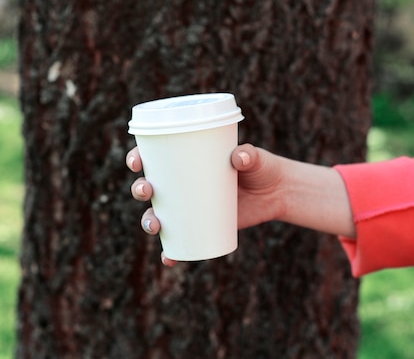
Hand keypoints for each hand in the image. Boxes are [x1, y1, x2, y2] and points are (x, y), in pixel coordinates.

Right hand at [126, 143, 287, 265]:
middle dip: (140, 189)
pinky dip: (171, 252)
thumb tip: (239, 158)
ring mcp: (189, 207)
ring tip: (155, 225)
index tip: (137, 162)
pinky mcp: (200, 227)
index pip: (153, 156)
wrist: (276, 192)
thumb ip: (249, 155)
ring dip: (148, 221)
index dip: (137, 158)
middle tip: (147, 190)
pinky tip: (169, 258)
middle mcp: (181, 184)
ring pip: (157, 215)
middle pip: (149, 187)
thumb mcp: (255, 157)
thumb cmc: (261, 167)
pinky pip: (178, 242)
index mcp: (186, 160)